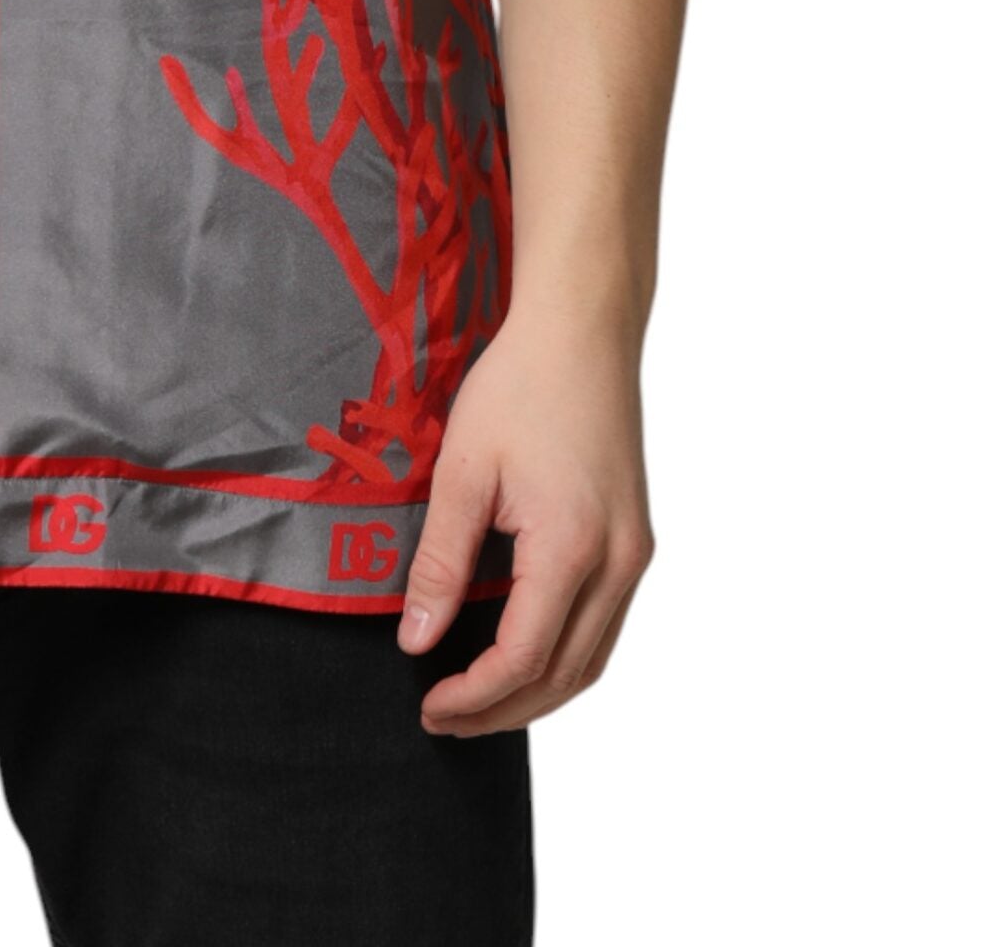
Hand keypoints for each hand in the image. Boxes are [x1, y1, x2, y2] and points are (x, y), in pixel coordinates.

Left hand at [398, 303, 654, 734]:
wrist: (582, 330)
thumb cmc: (519, 386)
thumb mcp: (463, 471)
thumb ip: (439, 561)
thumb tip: (415, 639)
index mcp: (573, 548)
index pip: (523, 658)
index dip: (474, 695)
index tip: (428, 706)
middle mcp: (618, 562)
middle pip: (567, 675)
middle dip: (504, 710)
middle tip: (445, 720)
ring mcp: (635, 553)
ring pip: (594, 659)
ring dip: (538, 692)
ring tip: (478, 701)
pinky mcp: (635, 540)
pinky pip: (606, 625)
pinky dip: (565, 656)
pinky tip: (522, 654)